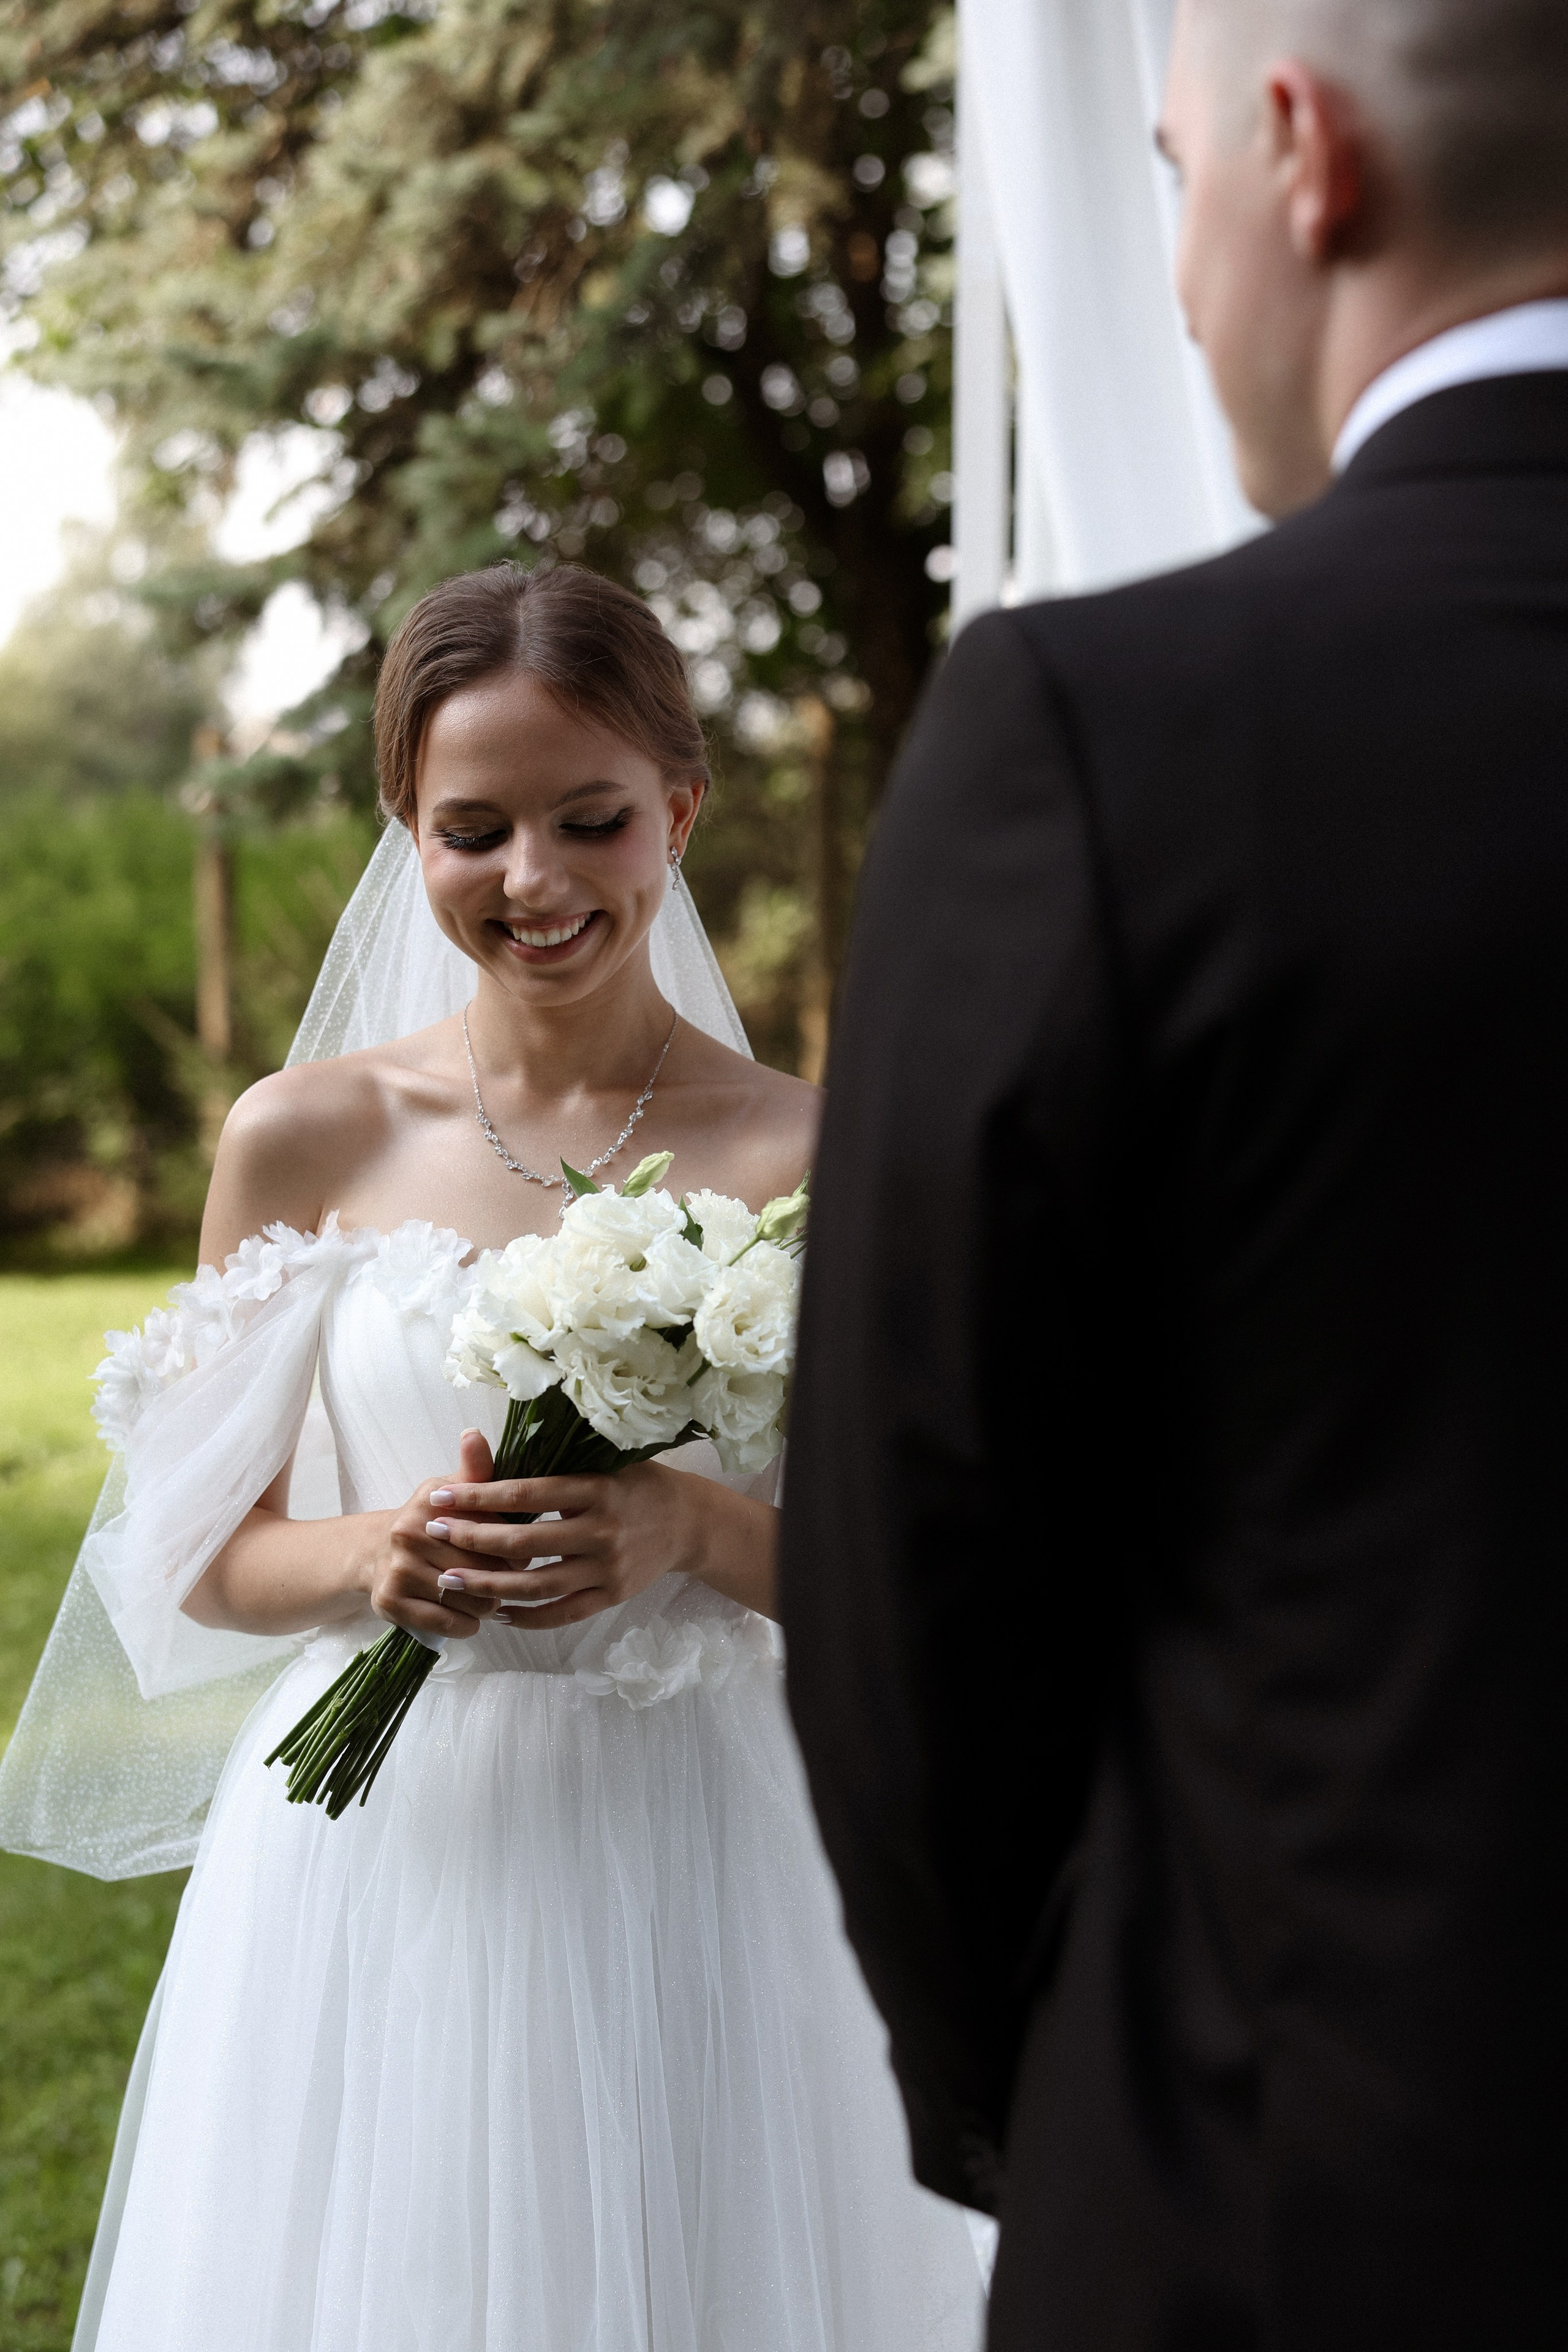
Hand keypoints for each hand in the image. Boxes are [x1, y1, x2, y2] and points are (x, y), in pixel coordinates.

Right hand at [368, 1428, 510, 1640]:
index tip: (515, 1550)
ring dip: (487, 1605)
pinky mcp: (390, 1603)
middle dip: (504, 1578)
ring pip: (469, 1599)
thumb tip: (473, 1434)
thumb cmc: (429, 1521)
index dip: (513, 1545)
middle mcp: (409, 1533)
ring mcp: (397, 1570)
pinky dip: (467, 1625)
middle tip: (506, 1581)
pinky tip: (469, 1617)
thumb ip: (473, 1469)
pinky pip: (448, 1623)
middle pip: (483, 1566)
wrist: (373, 1552)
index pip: (493, 1529)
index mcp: (431, 1502)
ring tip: (488, 1598)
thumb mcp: (450, 1489)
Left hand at [420, 1459, 704, 1631]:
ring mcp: (608, 1568)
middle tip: (432, 1536)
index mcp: (596, 1488)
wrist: (689, 1522)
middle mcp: (602, 1530)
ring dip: (489, 1585)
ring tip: (449, 1580)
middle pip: (525, 1542)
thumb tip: (490, 1446)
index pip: (526, 1494)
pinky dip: (528, 1617)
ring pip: (538, 1585)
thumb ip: (555, 1462)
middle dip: (472, 1540)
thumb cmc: (637, 1483)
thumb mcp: (604, 1462)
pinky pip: (563, 1613)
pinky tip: (498, 1613)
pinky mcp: (613, 1595)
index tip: (441, 1497)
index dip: (479, 1497)